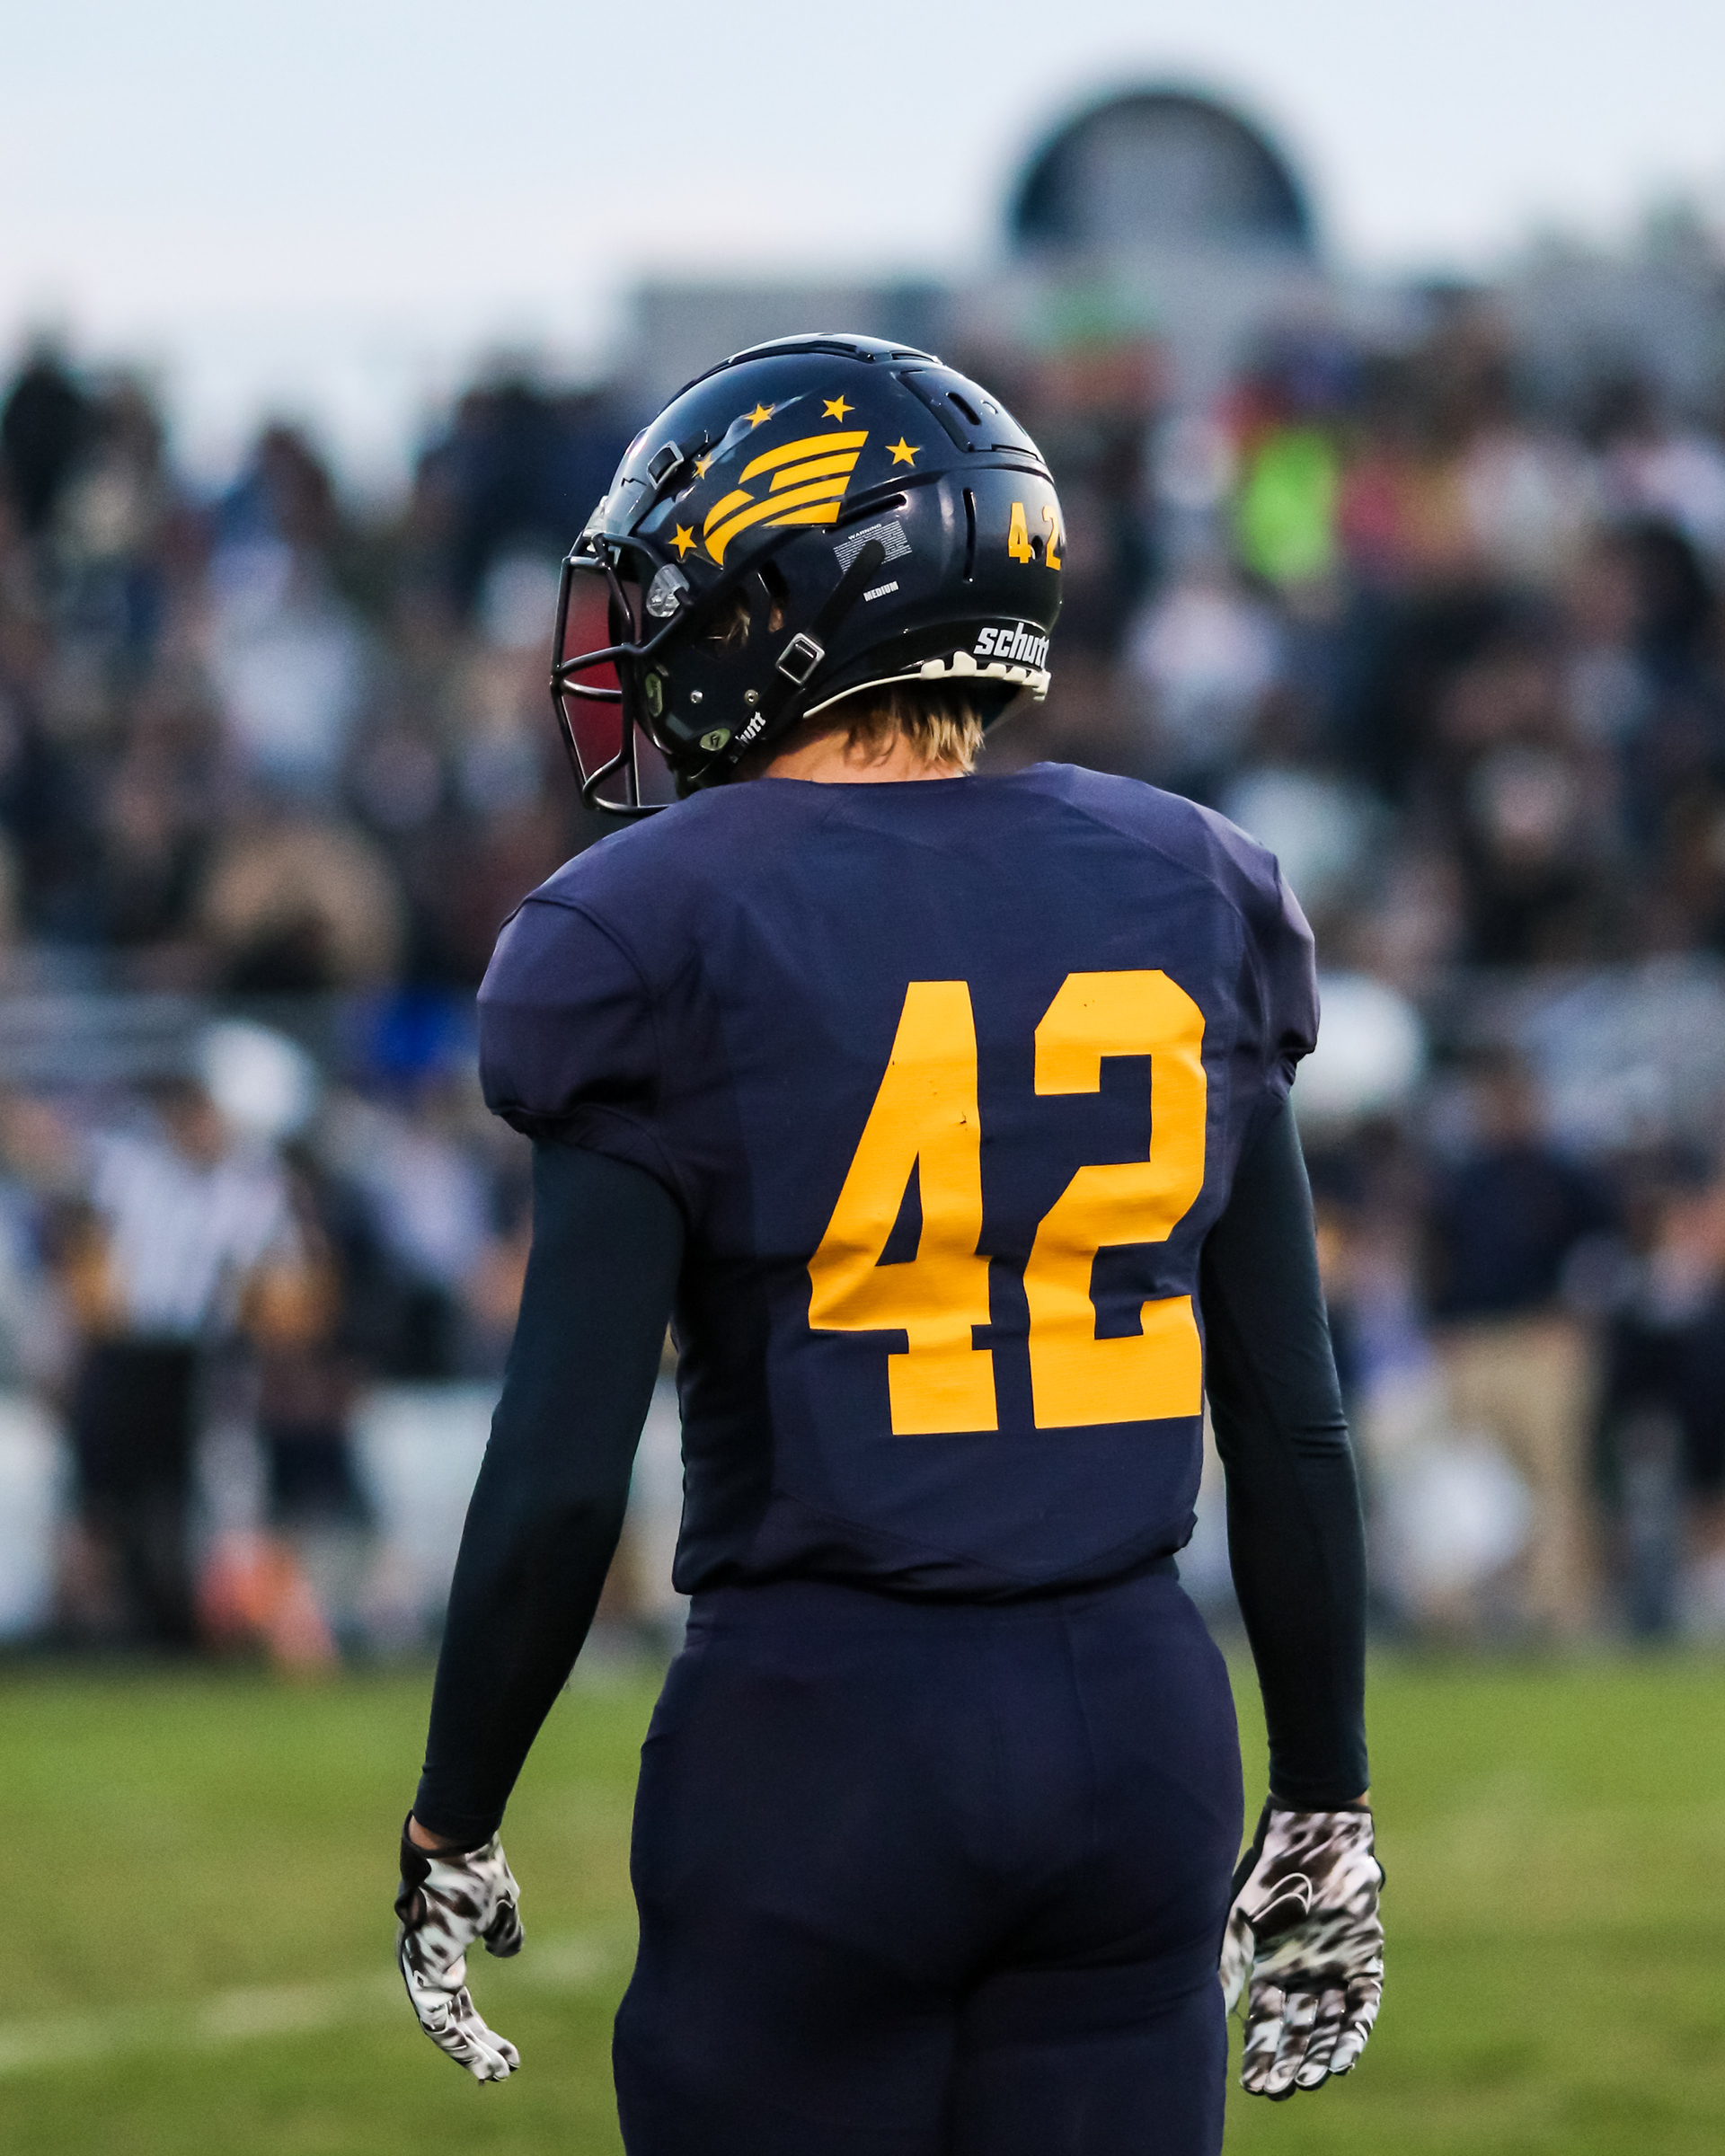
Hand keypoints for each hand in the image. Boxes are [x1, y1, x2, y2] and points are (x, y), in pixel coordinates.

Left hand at [395, 1818, 523, 2079]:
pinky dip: (455, 2033)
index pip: (457, 2002)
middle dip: (476, 2048)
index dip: (477, 2029)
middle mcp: (424, 1961)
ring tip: (495, 2070)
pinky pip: (435, 2011)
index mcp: (440, 1950)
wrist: (455, 1837)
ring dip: (467, 2049)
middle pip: (448, 2018)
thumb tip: (506, 1952)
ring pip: (439, 2023)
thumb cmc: (476, 1868)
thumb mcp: (500, 1907)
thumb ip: (504, 1934)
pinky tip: (477, 2047)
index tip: (505, 2053)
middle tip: (502, 2072)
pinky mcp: (423, 1961)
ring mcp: (419, 1963)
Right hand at [1219, 1802, 1382, 2098]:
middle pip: (1297, 2031)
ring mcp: (1334, 1969)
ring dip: (1321, 2052)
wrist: (1316, 1834)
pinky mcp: (1364, 1960)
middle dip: (1289, 2062)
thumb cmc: (1271, 1873)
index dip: (1259, 2054)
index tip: (1253, 2086)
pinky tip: (1346, 2056)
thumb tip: (1215, 2012)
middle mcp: (1301, 1975)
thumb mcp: (1241, 1918)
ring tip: (1312, 2080)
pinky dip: (1354, 2030)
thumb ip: (1230, 1964)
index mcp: (1268, 1967)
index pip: (1264, 2023)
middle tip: (1282, 2090)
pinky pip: (1363, 2005)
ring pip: (1329, 2024)